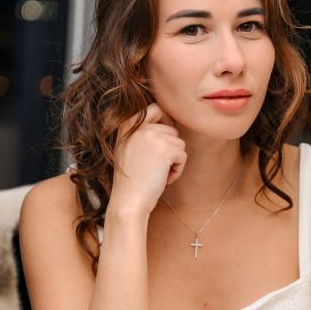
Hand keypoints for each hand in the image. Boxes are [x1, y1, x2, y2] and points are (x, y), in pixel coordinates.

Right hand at [107, 102, 187, 218]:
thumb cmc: (131, 180)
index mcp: (127, 123)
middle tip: (155, 167)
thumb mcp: (128, 148)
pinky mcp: (165, 149)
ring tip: (156, 174)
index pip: (155, 108)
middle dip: (169, 149)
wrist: (128, 201)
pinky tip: (162, 179)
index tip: (163, 142)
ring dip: (174, 161)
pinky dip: (177, 170)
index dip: (165, 122)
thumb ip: (142, 133)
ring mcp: (152, 135)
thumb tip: (169, 124)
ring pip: (179, 143)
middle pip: (172, 130)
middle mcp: (139, 126)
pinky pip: (183, 155)